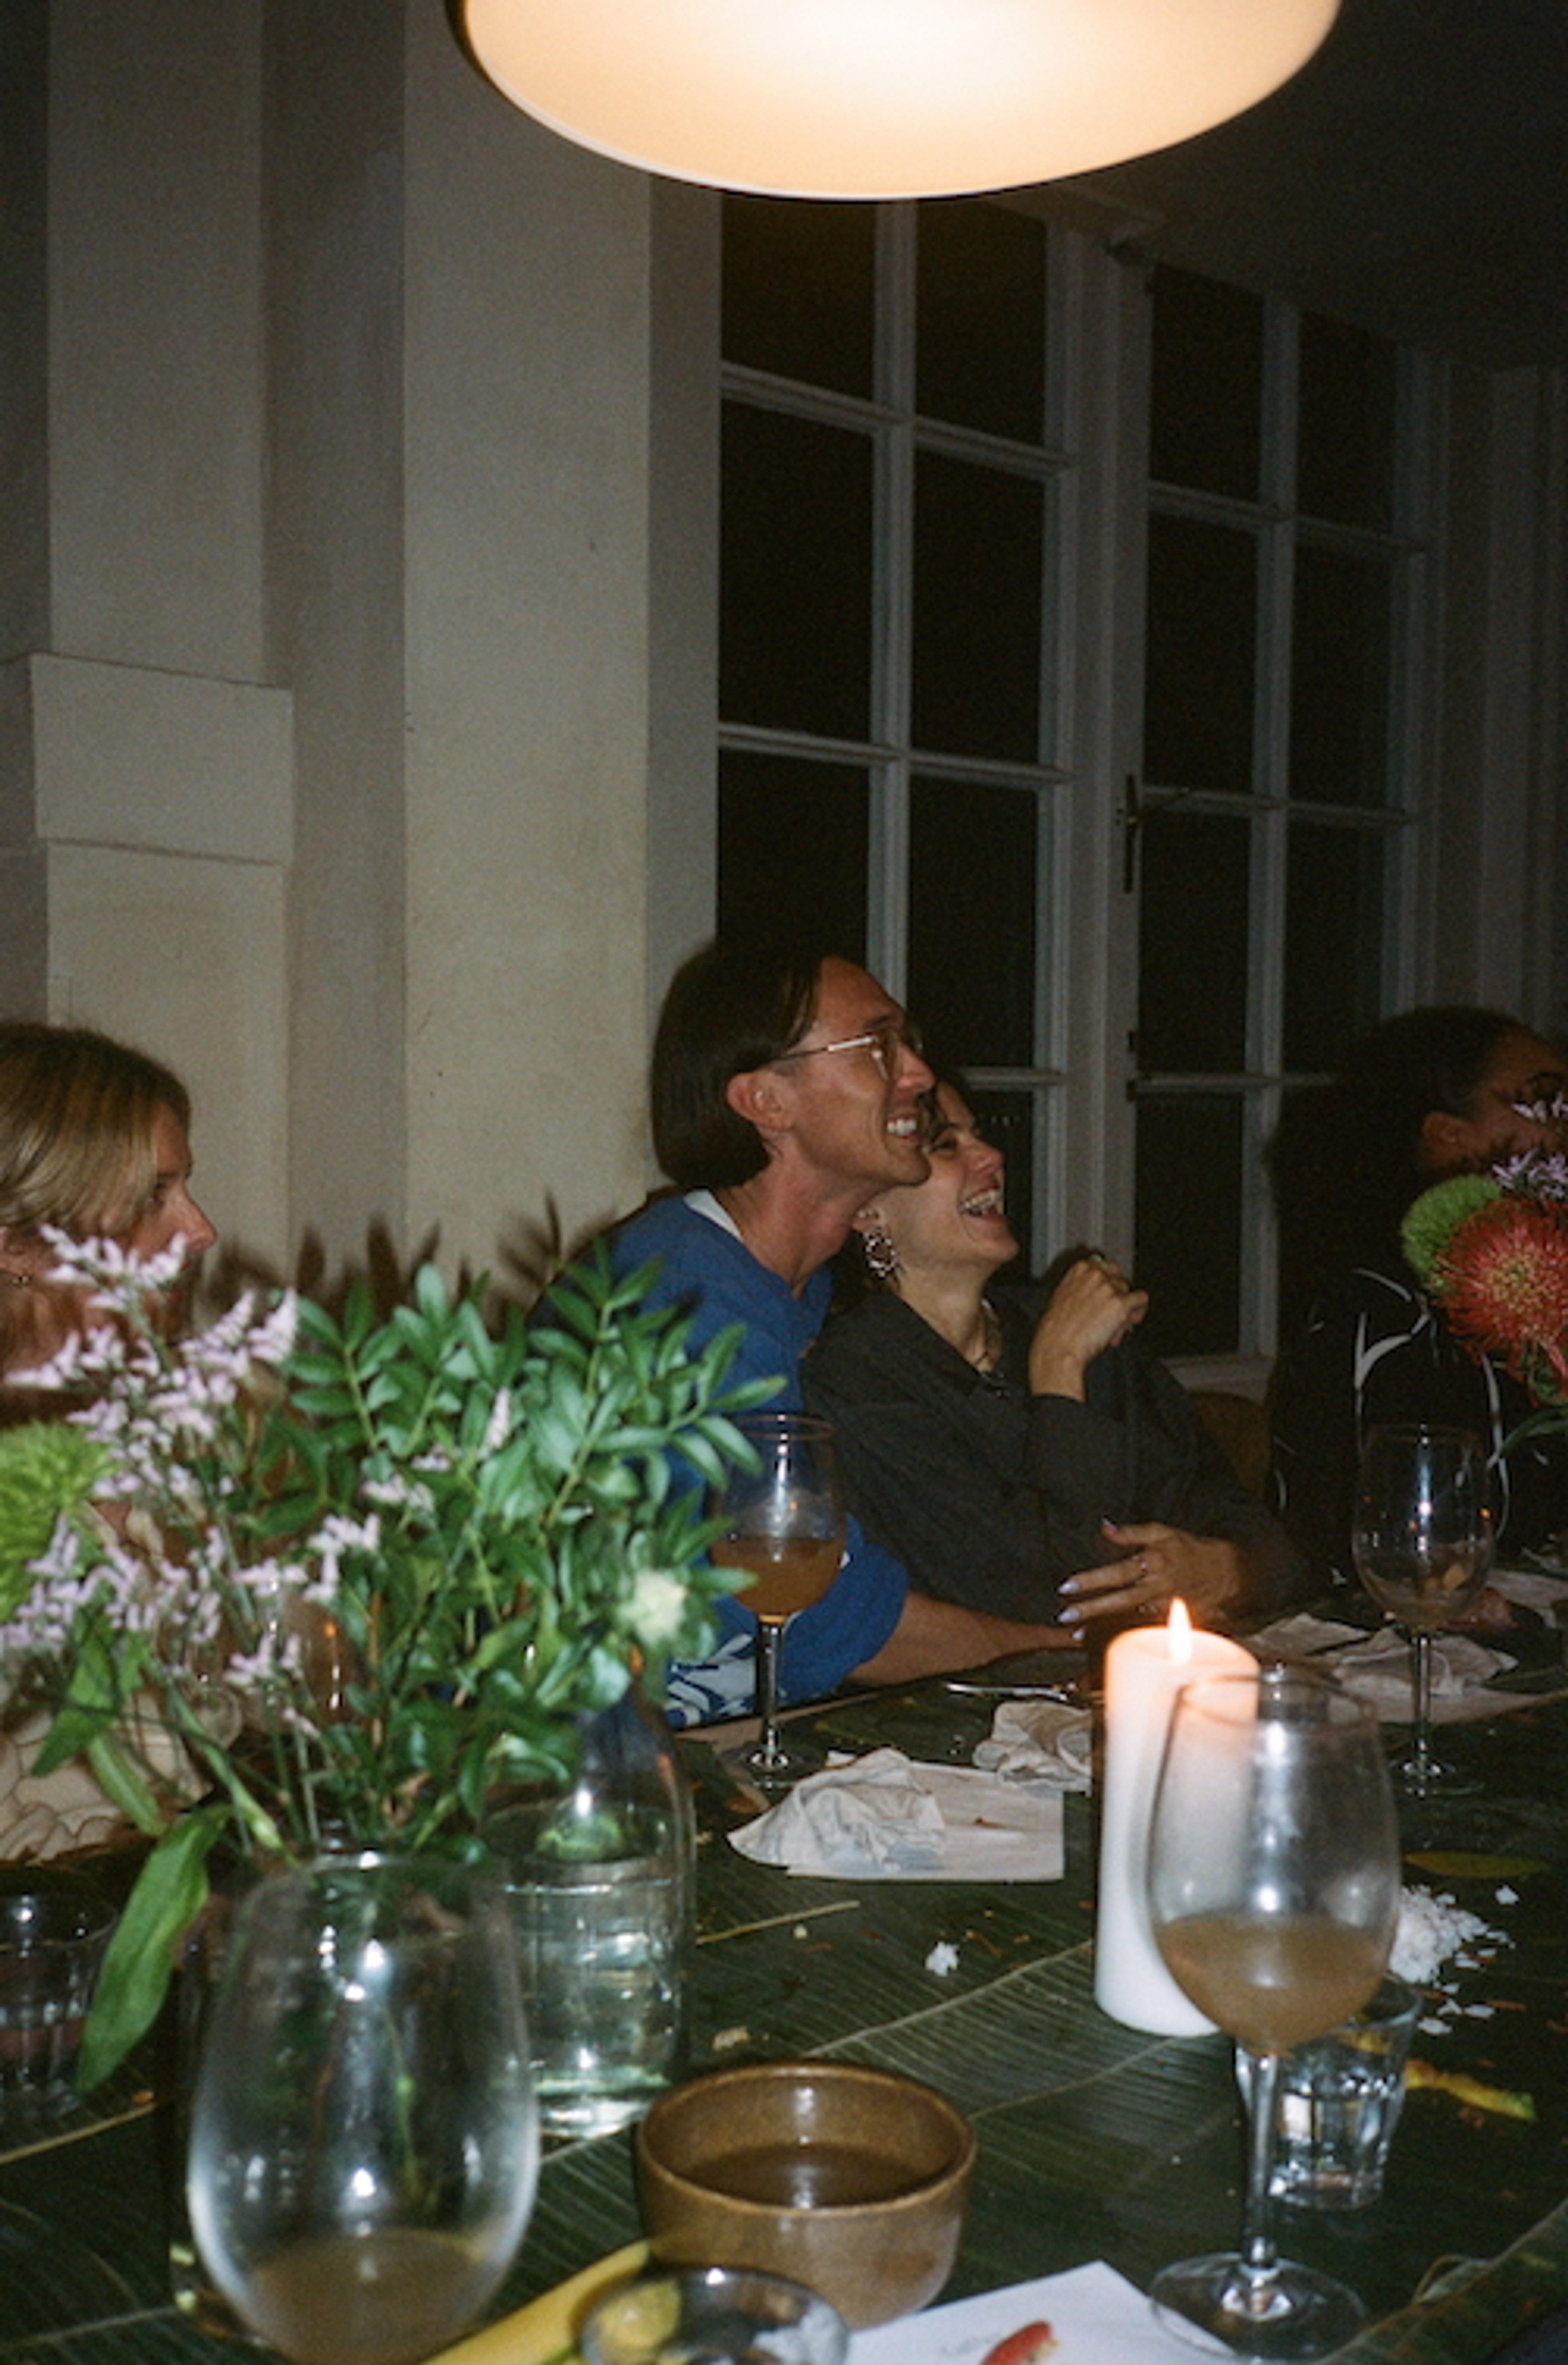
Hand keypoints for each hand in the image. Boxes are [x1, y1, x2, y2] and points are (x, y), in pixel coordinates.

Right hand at [1027, 1254, 1148, 1398]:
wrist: (1058, 1346)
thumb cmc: (1056, 1328)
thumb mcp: (1062, 1296)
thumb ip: (1081, 1287)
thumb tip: (1098, 1292)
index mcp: (1080, 1269)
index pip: (1106, 1266)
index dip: (1109, 1284)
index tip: (1108, 1294)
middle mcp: (1096, 1274)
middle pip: (1119, 1279)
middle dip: (1117, 1296)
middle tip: (1111, 1314)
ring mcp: (1109, 1288)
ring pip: (1129, 1292)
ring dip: (1125, 1309)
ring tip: (1113, 1326)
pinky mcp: (1121, 1304)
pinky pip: (1141, 1299)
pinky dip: (1138, 1311)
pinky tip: (1129, 1322)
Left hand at [1057, 1521, 1247, 1627]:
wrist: (1224, 1574)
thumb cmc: (1187, 1550)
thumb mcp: (1161, 1533)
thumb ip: (1130, 1533)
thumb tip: (1104, 1526)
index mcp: (1153, 1562)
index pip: (1117, 1572)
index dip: (1092, 1580)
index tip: (1067, 1586)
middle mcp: (1156, 1587)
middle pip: (1120, 1600)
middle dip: (1091, 1609)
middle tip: (1065, 1616)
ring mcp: (1162, 1607)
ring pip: (1128, 1618)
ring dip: (1102, 1628)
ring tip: (1076, 1635)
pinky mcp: (1168, 1619)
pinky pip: (1140, 1628)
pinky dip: (1120, 1634)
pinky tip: (1101, 1641)